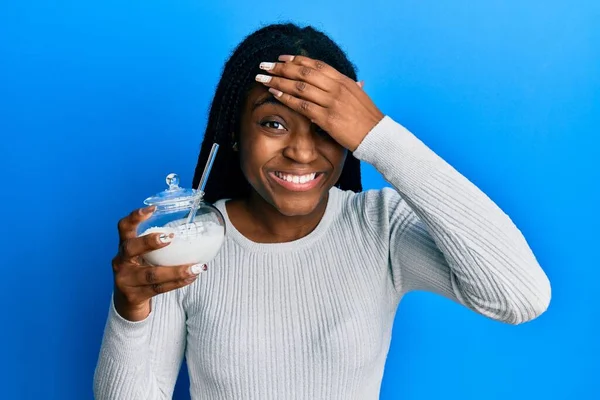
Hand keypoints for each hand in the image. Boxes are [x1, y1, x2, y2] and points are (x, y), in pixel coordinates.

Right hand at [111, 206, 206, 320]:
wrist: (127, 302)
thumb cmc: (141, 271)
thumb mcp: (143, 256)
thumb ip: (157, 245)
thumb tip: (192, 229)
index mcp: (124, 247)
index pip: (124, 228)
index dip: (135, 217)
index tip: (152, 209)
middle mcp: (121, 261)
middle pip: (130, 248)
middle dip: (149, 242)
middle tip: (169, 238)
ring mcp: (126, 280)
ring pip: (151, 275)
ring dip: (176, 271)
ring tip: (196, 267)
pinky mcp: (135, 296)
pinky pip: (159, 289)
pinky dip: (178, 282)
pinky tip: (192, 277)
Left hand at [255, 55, 384, 150]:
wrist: (378, 136)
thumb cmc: (368, 118)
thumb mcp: (359, 97)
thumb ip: (351, 87)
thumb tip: (354, 82)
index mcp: (344, 80)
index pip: (316, 65)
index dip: (297, 59)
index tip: (282, 58)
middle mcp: (337, 88)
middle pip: (304, 72)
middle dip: (281, 67)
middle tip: (265, 65)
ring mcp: (332, 102)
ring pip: (300, 87)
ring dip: (278, 80)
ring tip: (263, 78)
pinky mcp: (328, 118)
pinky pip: (303, 105)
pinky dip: (287, 98)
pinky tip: (275, 93)